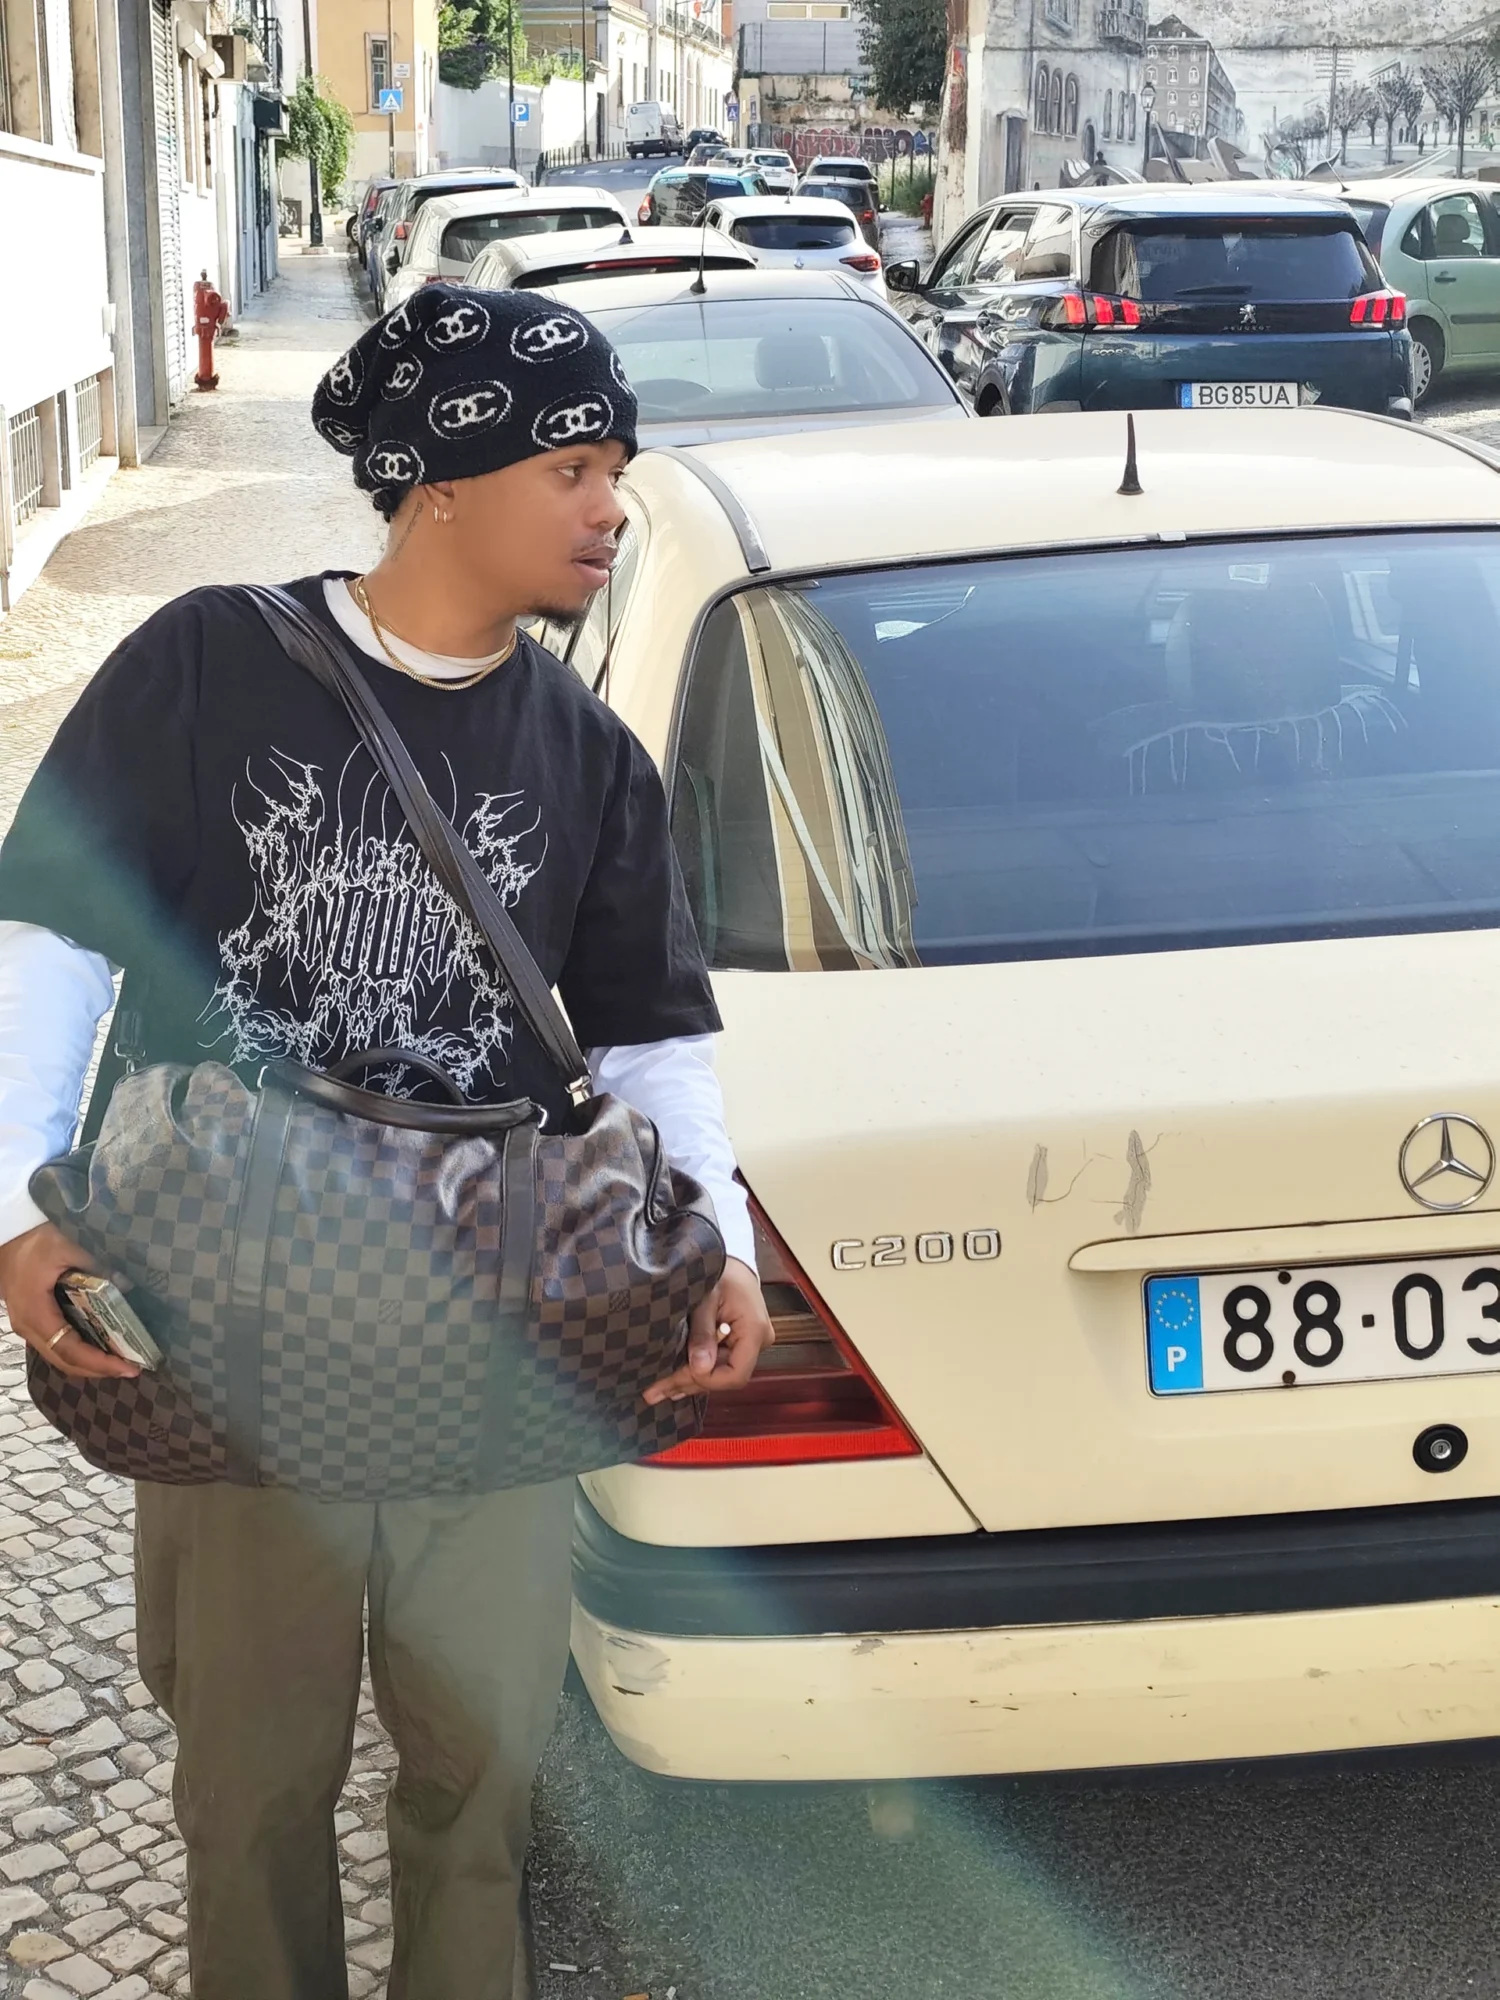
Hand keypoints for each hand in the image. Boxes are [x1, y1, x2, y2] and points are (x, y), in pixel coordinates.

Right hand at [0, 1223, 138, 1381]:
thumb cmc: (34, 1240)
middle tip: (132, 1368)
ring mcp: (26, 1325)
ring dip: (88, 1363)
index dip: (98, 1362)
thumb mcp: (68, 1249)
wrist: (6, 1232)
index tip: (127, 1367)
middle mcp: (28, 1326)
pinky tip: (100, 1346)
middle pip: (64, 1360)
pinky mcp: (30, 1319)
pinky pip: (55, 1344)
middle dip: (98, 1369)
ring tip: (120, 1361)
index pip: (69, 1348)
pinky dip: (78, 1352)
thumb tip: (127, 1286)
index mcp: (35, 1312)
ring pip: (58, 1357)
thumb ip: (97, 1268)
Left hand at [644, 1257, 773, 1404]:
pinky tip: (676, 1379)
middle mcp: (759, 1340)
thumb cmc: (720, 1271)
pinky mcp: (741, 1342)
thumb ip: (703, 1333)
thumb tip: (699, 1368)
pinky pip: (721, 1363)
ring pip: (722, 1373)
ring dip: (691, 1381)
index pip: (736, 1375)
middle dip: (690, 1384)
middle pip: (726, 1377)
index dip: (706, 1381)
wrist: (733, 1258)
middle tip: (655, 1391)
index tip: (676, 1376)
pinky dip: (699, 1370)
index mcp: (755, 1330)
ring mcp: (751, 1343)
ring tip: (659, 1390)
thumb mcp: (706, 1298)